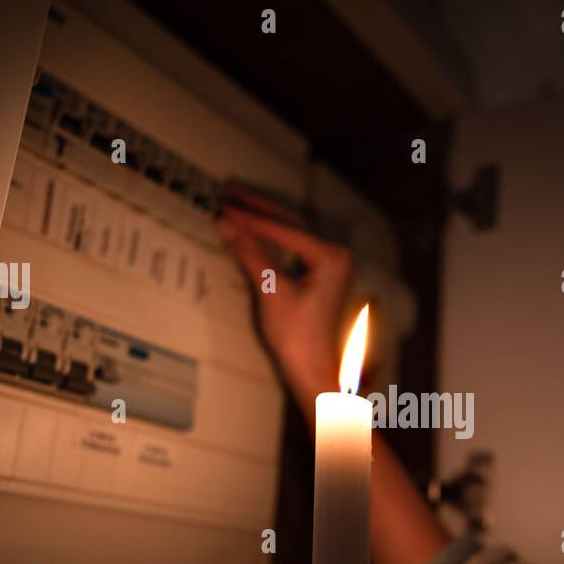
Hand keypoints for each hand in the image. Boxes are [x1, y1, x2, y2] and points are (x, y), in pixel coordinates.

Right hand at [217, 207, 352, 408]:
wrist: (311, 370)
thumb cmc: (296, 336)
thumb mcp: (271, 292)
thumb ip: (251, 254)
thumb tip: (226, 223)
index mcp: (332, 256)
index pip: (285, 229)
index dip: (253, 218)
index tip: (225, 206)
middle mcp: (337, 254)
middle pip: (292, 224)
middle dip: (259, 209)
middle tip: (229, 192)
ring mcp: (332, 264)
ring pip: (293, 232)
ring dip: (265, 219)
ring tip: (237, 203)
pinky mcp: (323, 275)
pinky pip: (295, 246)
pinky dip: (273, 237)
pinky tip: (255, 228)